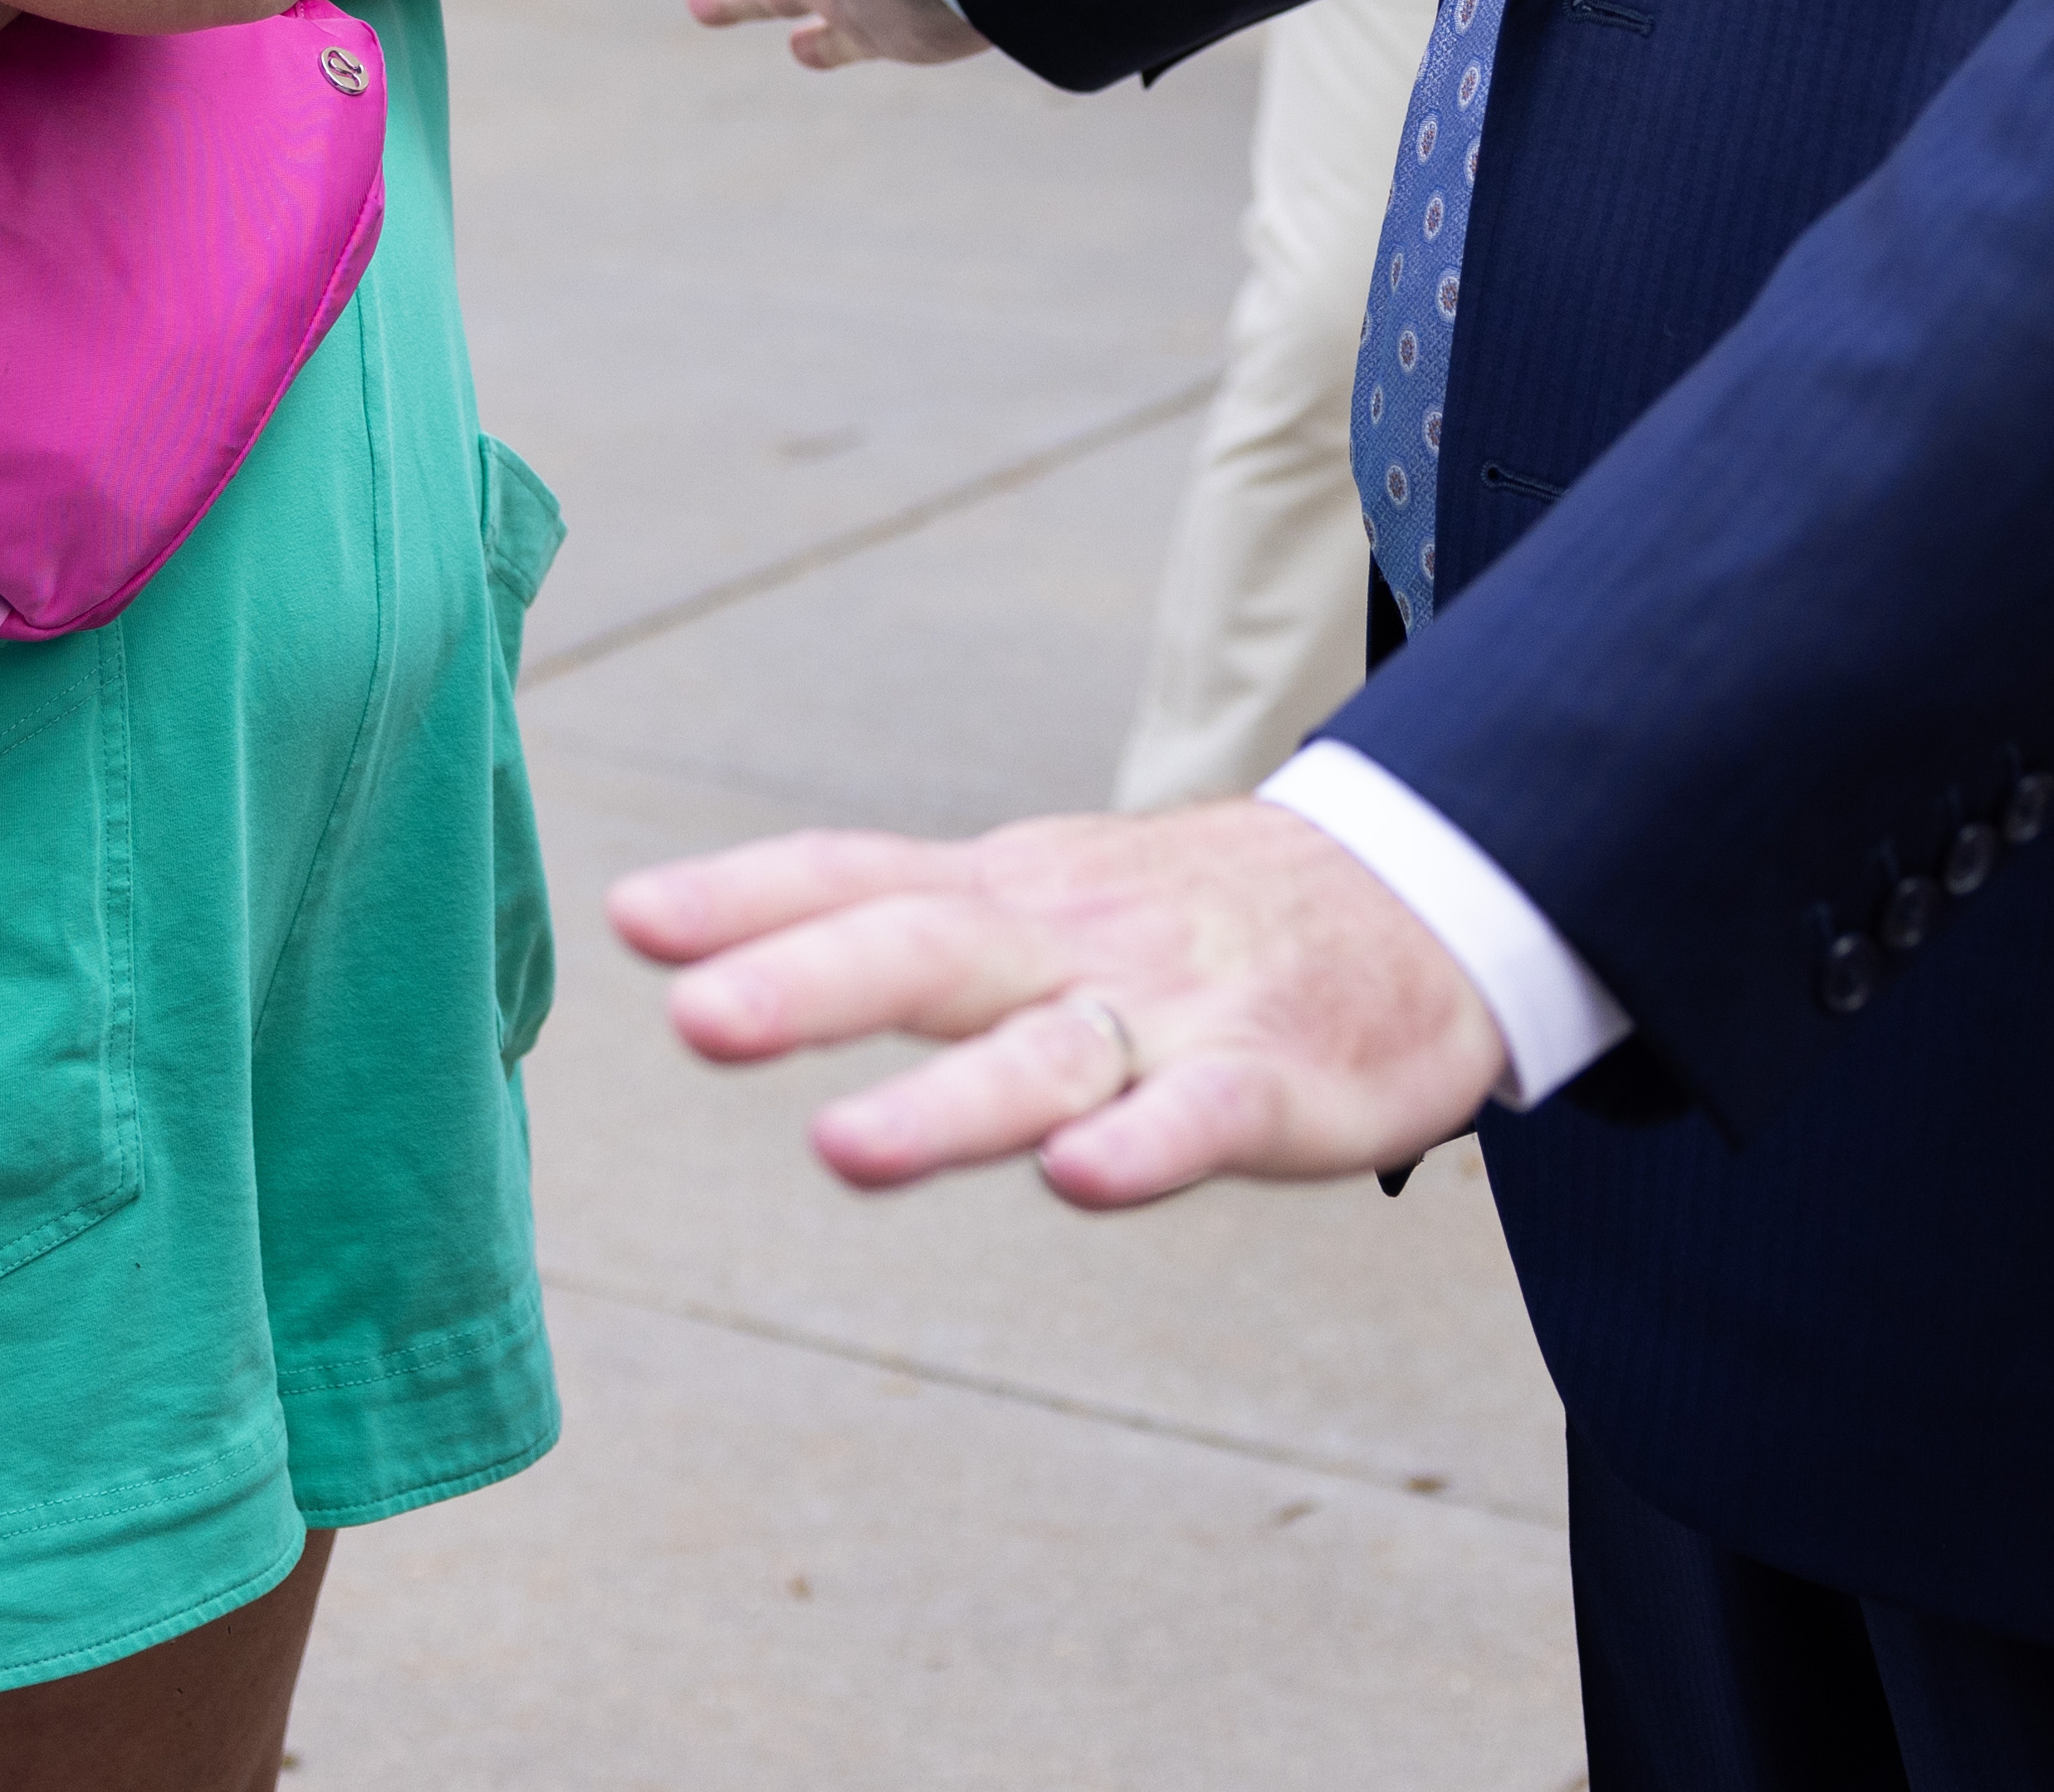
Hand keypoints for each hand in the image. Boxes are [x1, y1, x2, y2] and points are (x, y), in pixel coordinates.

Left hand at [611, 801, 1503, 1201]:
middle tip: (696, 1017)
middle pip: (930, 950)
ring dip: (946, 1106)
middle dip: (809, 983)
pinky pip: (1200, 1116)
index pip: (862, 874)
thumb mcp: (1036, 894)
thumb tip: (702, 949)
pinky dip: (1143, 1147)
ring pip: (1047, 1055)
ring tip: (842, 1149)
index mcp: (1009, 894)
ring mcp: (1173, 1008)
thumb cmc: (1191, 914)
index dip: (748, 895)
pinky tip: (1082, 1179)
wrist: (1421, 896)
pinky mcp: (1273, 1077)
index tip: (632, 916)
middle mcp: (1072, 938)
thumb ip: (890, 917)